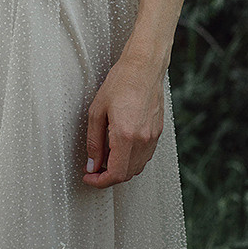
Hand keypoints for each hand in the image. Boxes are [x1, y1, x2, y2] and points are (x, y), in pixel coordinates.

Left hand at [82, 54, 164, 188]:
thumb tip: (92, 163)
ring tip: (106, 158)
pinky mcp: (157, 132)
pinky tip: (121, 149)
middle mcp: (142, 140)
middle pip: (126, 174)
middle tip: (94, 168)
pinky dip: (132, 159)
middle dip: (108, 177)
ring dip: (121, 169)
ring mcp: (152, 137)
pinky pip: (144, 156)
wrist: (144, 67)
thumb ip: (94, 141)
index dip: (100, 181)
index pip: (115, 174)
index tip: (90, 177)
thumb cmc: (121, 81)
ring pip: (137, 167)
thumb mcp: (97, 110)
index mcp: (125, 135)